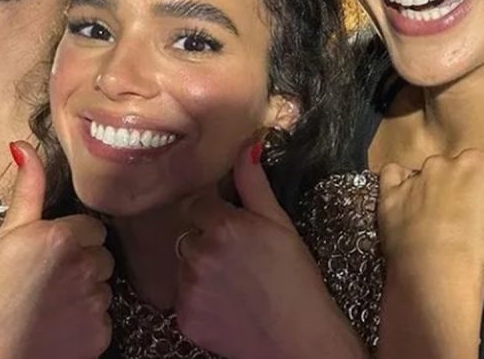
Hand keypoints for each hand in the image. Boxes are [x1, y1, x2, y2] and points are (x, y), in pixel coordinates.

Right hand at [0, 141, 112, 358]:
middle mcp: (86, 265)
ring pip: (105, 286)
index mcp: (63, 236)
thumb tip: (23, 147)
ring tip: (51, 304)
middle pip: (102, 255)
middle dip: (83, 262)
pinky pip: (105, 319)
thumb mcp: (5, 237)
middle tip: (49, 278)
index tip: (51, 253)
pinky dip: (88, 323)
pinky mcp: (101, 334)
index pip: (91, 227)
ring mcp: (96, 301)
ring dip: (87, 292)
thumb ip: (27, 190)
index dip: (72, 239)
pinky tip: (60, 326)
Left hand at [175, 142, 365, 358]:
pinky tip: (226, 304)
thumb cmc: (297, 280)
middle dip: (207, 240)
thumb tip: (247, 144)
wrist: (300, 342)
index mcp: (221, 226)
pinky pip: (183, 297)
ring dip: (200, 268)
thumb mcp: (281, 225)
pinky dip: (199, 300)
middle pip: (189, 233)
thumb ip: (254, 183)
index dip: (215, 213)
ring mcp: (189, 288)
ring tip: (233, 282)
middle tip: (238, 257)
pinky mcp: (184, 318)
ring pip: (184, 265)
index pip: (198, 204)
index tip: (232, 227)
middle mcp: (198, 254)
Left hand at [378, 149, 483, 282]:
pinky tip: (402, 200)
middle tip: (454, 214)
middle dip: (452, 185)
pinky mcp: (389, 190)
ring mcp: (413, 176)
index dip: (479, 187)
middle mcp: (442, 163)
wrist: (437, 273)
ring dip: (425, 188)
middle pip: (449, 168)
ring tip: (427, 217)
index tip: (478, 205)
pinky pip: (391, 176)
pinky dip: (396, 184)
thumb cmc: (479, 251)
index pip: (480, 166)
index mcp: (477, 165)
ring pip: (421, 174)